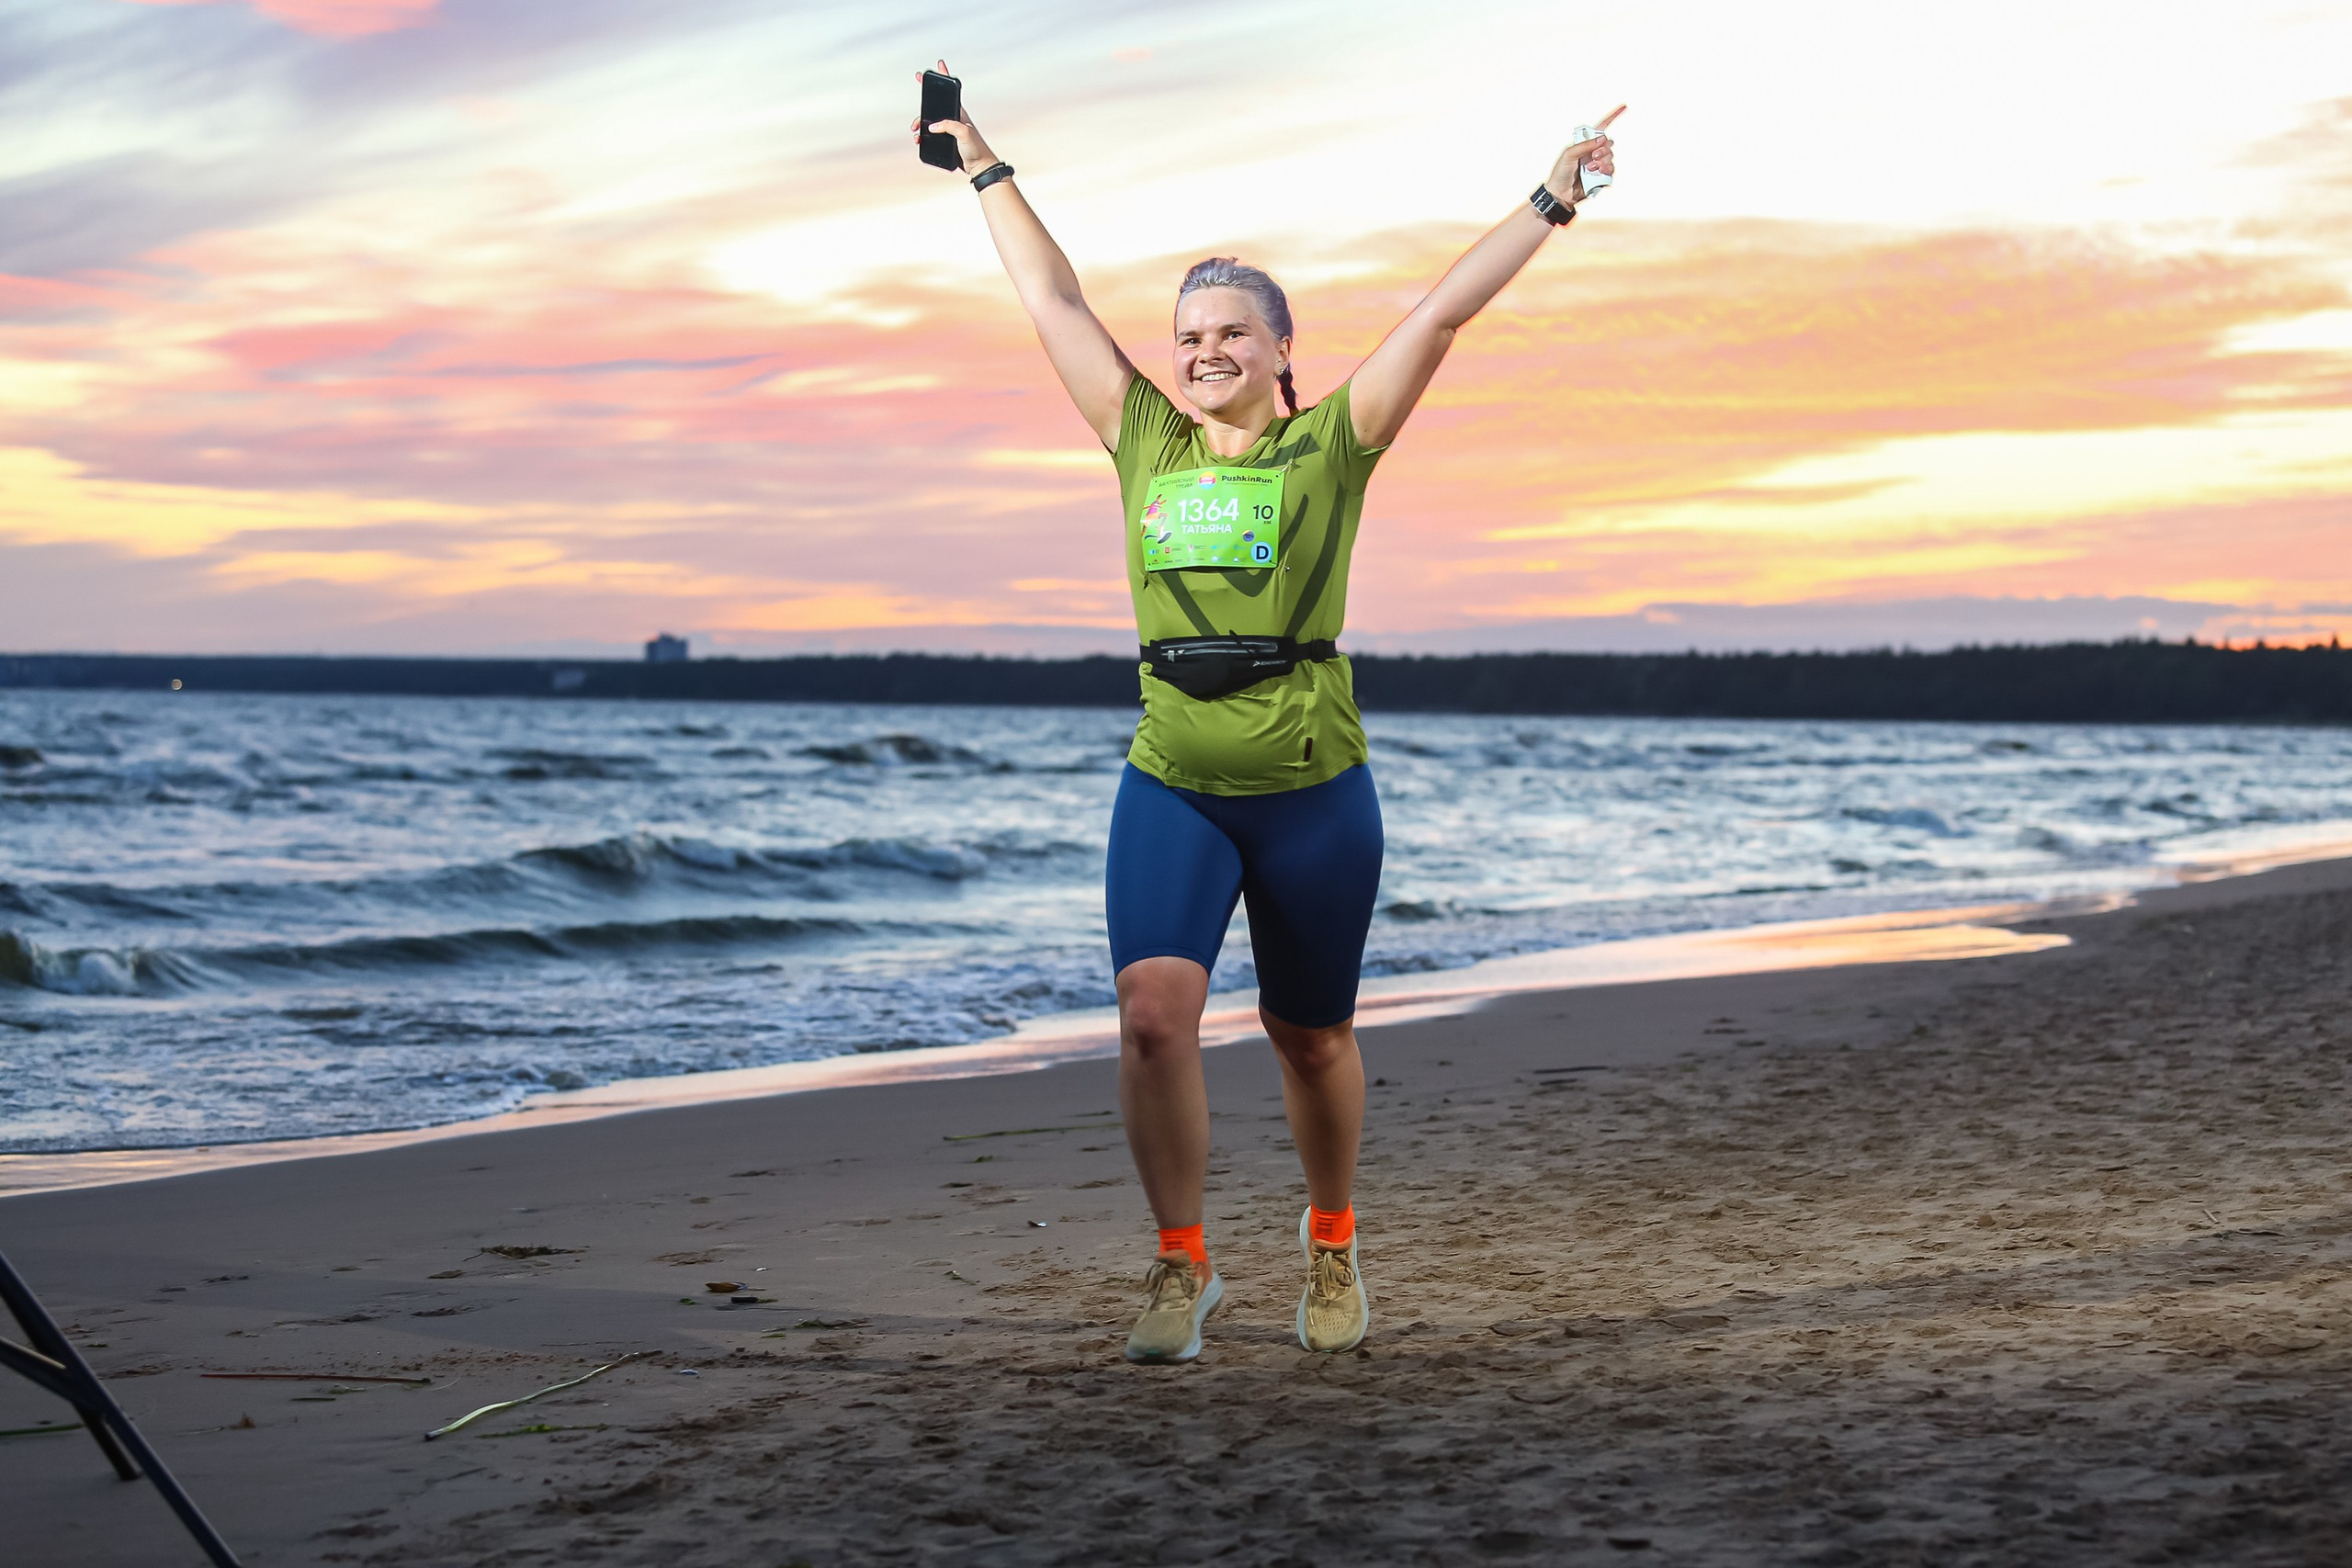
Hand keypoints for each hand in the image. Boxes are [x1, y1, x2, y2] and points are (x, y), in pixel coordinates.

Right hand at [912, 59, 997, 173]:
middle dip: (925, 100)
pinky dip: (922, 137)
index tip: (939, 64)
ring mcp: (948, 131)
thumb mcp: (964, 134)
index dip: (945, 77)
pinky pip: (929, 136)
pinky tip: (919, 140)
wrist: (979, 168)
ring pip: (929, 122)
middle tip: (918, 88)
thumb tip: (932, 127)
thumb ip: (949, 126)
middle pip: (935, 106)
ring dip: (920, 124)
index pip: (950, 92)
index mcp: (959, 113)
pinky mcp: (945, 142)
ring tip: (915, 130)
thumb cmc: (976, 149)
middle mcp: (953, 120)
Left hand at [1546, 104, 1623, 201]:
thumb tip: (1601, 139)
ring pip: (1611, 157)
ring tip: (1591, 169)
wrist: (1561, 194)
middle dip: (1602, 150)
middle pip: (1608, 144)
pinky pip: (1611, 170)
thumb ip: (1584, 145)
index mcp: (1585, 144)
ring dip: (1603, 162)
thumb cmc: (1560, 173)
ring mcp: (1598, 164)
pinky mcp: (1601, 176)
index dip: (1612, 117)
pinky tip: (1597, 173)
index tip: (1623, 107)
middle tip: (1593, 157)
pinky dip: (1606, 170)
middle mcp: (1593, 153)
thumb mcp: (1569, 154)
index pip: (1600, 128)